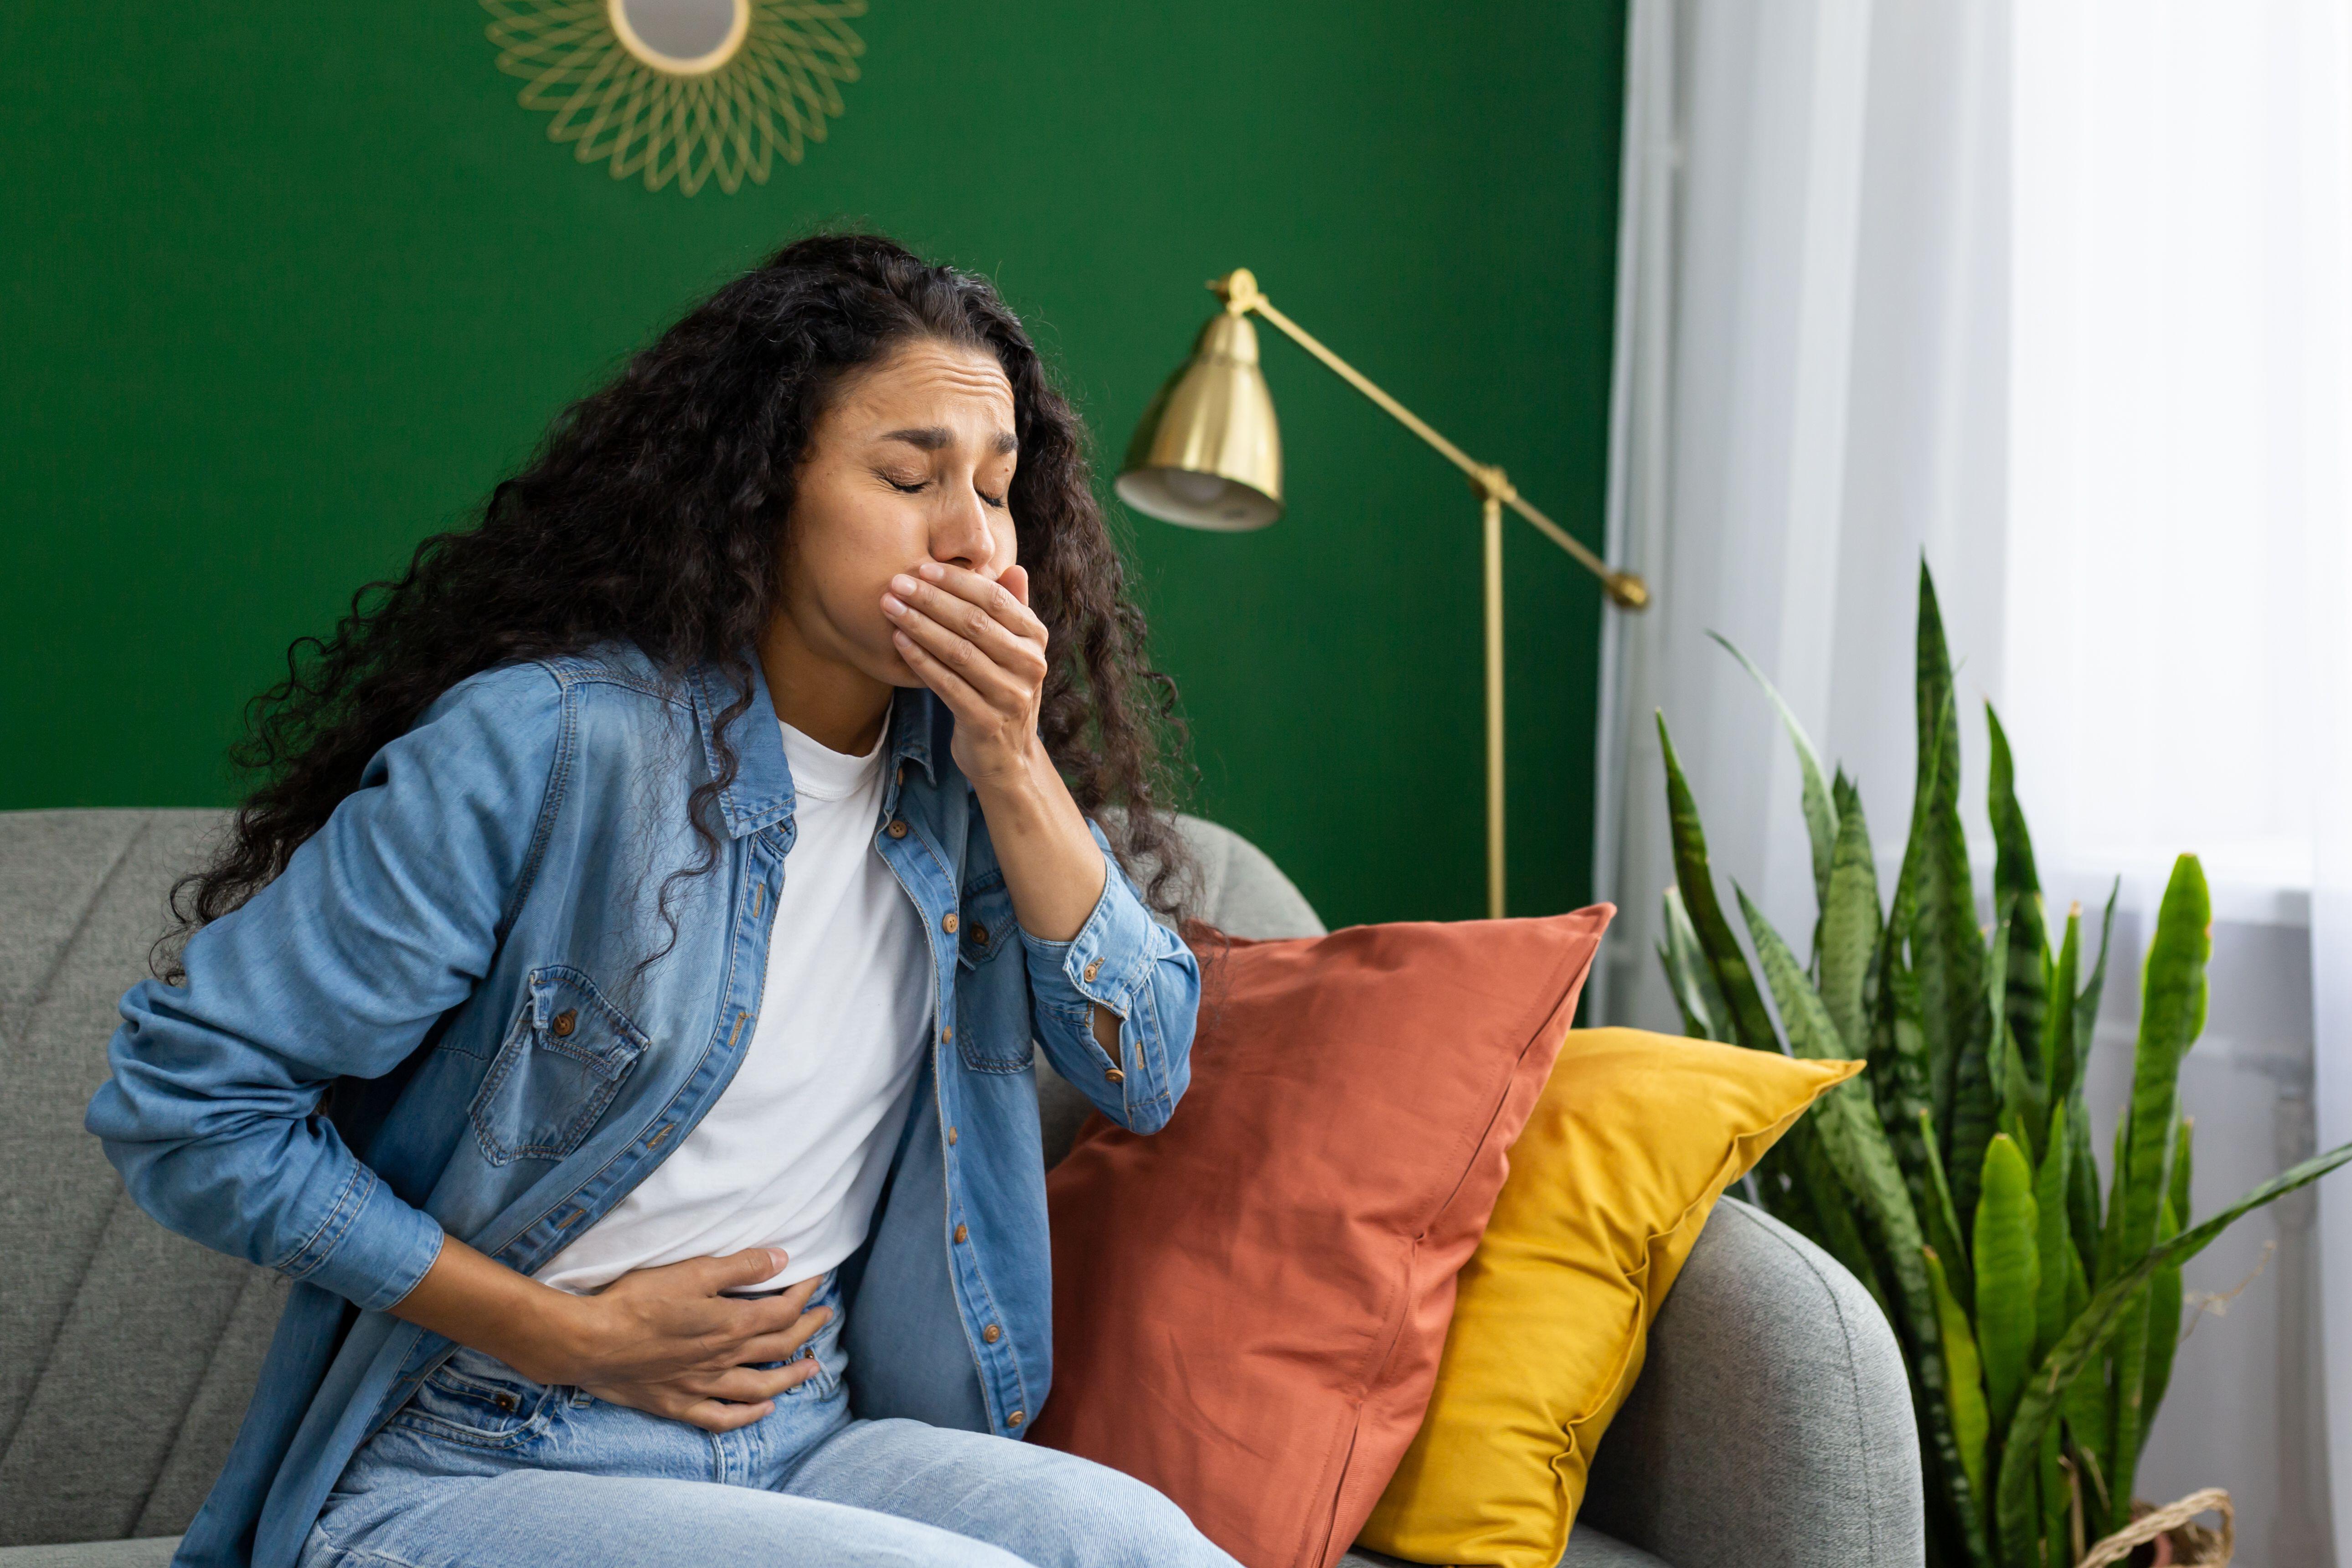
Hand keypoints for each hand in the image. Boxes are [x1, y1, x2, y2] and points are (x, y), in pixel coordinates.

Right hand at [560, 1249, 832, 1430]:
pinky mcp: (678, 1405)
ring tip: (812, 1368)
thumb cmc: (638, 1301)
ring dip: (791, 1378)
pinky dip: (747, 1416)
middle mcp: (724, 1359)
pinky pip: (722, 1418)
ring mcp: (703, 1386)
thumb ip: (741, 1267)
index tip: (815, 1279)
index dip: (804, 1293)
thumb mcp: (693, 1272)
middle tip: (826, 1317)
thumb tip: (783, 1260)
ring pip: (761, 1387)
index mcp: (731, 1324)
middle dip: (807, 1329)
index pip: (783, 1310)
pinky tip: (763, 1411)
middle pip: (779, 1346)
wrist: (590, 1342)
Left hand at [882, 561, 1050, 789]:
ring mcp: (1010, 696)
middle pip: (974, 623)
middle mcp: (1029, 666)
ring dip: (920, 626)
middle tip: (897, 583)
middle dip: (931, 599)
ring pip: (958, 652)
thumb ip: (1013, 611)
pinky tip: (899, 642)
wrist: (1007, 757)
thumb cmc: (1002, 691)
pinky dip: (921, 661)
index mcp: (1036, 640)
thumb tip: (1014, 568)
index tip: (922, 568)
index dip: (957, 581)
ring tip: (890, 607)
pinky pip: (947, 684)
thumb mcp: (1015, 651)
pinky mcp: (986, 722)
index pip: (995, 599)